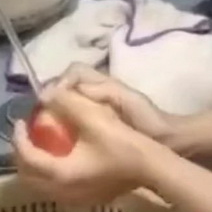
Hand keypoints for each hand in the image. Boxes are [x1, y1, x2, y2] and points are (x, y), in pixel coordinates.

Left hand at [13, 89, 153, 207]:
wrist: (151, 166)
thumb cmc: (122, 142)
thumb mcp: (92, 116)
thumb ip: (66, 102)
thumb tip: (45, 94)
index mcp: (60, 173)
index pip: (27, 157)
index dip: (18, 138)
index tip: (20, 121)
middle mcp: (63, 192)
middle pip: (28, 177)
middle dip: (21, 155)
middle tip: (25, 136)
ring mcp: (77, 199)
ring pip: (41, 187)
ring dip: (34, 168)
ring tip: (39, 148)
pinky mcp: (88, 200)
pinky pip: (57, 191)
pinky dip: (50, 177)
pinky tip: (59, 163)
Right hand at [51, 65, 174, 142]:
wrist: (167, 140)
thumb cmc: (148, 119)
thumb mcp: (124, 100)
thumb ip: (99, 90)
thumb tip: (64, 89)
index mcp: (105, 82)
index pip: (74, 71)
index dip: (60, 81)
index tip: (50, 100)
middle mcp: (99, 91)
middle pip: (68, 85)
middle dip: (55, 96)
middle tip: (44, 116)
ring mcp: (98, 107)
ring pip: (70, 101)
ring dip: (58, 110)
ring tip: (49, 126)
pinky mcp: (99, 124)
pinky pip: (77, 117)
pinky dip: (67, 123)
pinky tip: (63, 136)